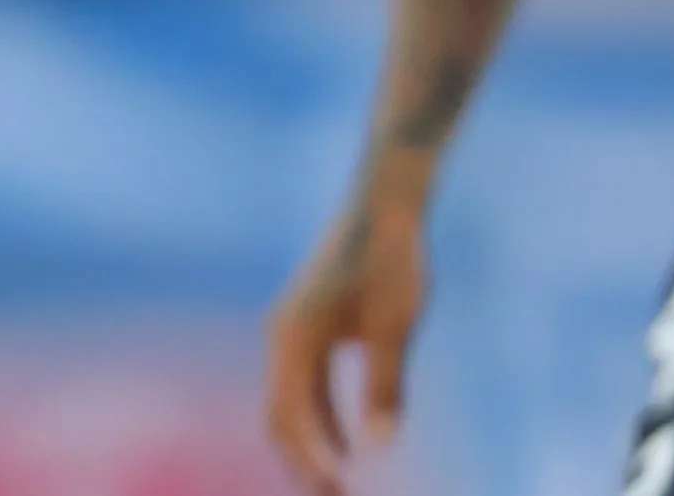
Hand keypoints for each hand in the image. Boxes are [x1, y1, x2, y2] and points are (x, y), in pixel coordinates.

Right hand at [264, 181, 427, 493]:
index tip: (336, 494)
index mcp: (293, 338)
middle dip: (301, 460)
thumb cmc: (392, 262)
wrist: (385, 205)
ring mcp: (291, 329)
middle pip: (278, 413)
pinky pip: (304, 384)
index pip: (292, 416)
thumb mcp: (395, 328)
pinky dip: (320, 417)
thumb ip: (386, 386)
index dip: (311, 461)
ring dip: (311, 442)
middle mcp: (281, 335)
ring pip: (289, 400)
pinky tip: (350, 441)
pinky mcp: (308, 324)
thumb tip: (383, 446)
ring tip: (341, 482)